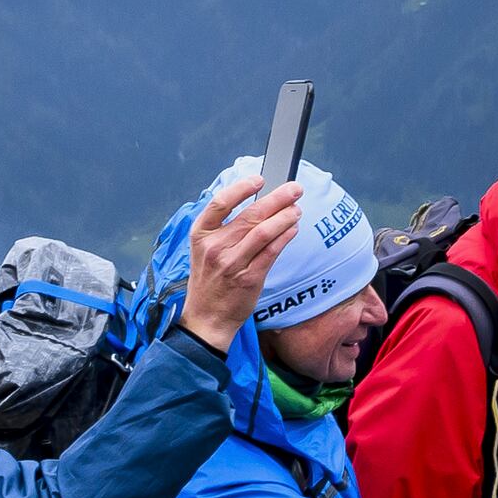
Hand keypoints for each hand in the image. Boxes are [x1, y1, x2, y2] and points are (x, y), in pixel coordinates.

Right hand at [176, 183, 303, 347]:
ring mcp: (231, 263)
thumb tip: (256, 205)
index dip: (240, 188)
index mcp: (200, 235)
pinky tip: (293, 229)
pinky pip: (271, 252)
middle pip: (249, 215)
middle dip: (276, 199)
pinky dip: (284, 238)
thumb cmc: (209, 281)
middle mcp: (214, 247)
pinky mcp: (248, 278)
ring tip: (297, 209)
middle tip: (294, 189)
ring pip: (263, 232)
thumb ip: (223, 229)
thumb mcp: (204, 251)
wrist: (206, 318)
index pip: (220, 203)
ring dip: (284, 217)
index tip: (259, 179)